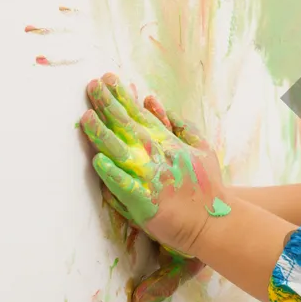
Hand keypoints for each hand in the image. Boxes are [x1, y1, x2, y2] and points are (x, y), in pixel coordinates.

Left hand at [79, 73, 231, 261]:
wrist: (215, 222)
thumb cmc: (207, 187)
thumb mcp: (202, 149)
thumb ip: (180, 126)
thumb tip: (154, 103)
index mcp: (169, 143)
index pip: (140, 115)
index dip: (123, 96)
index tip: (107, 78)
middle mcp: (159, 157)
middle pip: (127, 126)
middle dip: (108, 104)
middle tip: (91, 85)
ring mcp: (152, 179)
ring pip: (122, 151)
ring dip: (102, 134)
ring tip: (85, 117)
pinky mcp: (146, 203)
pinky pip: (126, 186)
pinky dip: (112, 173)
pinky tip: (98, 161)